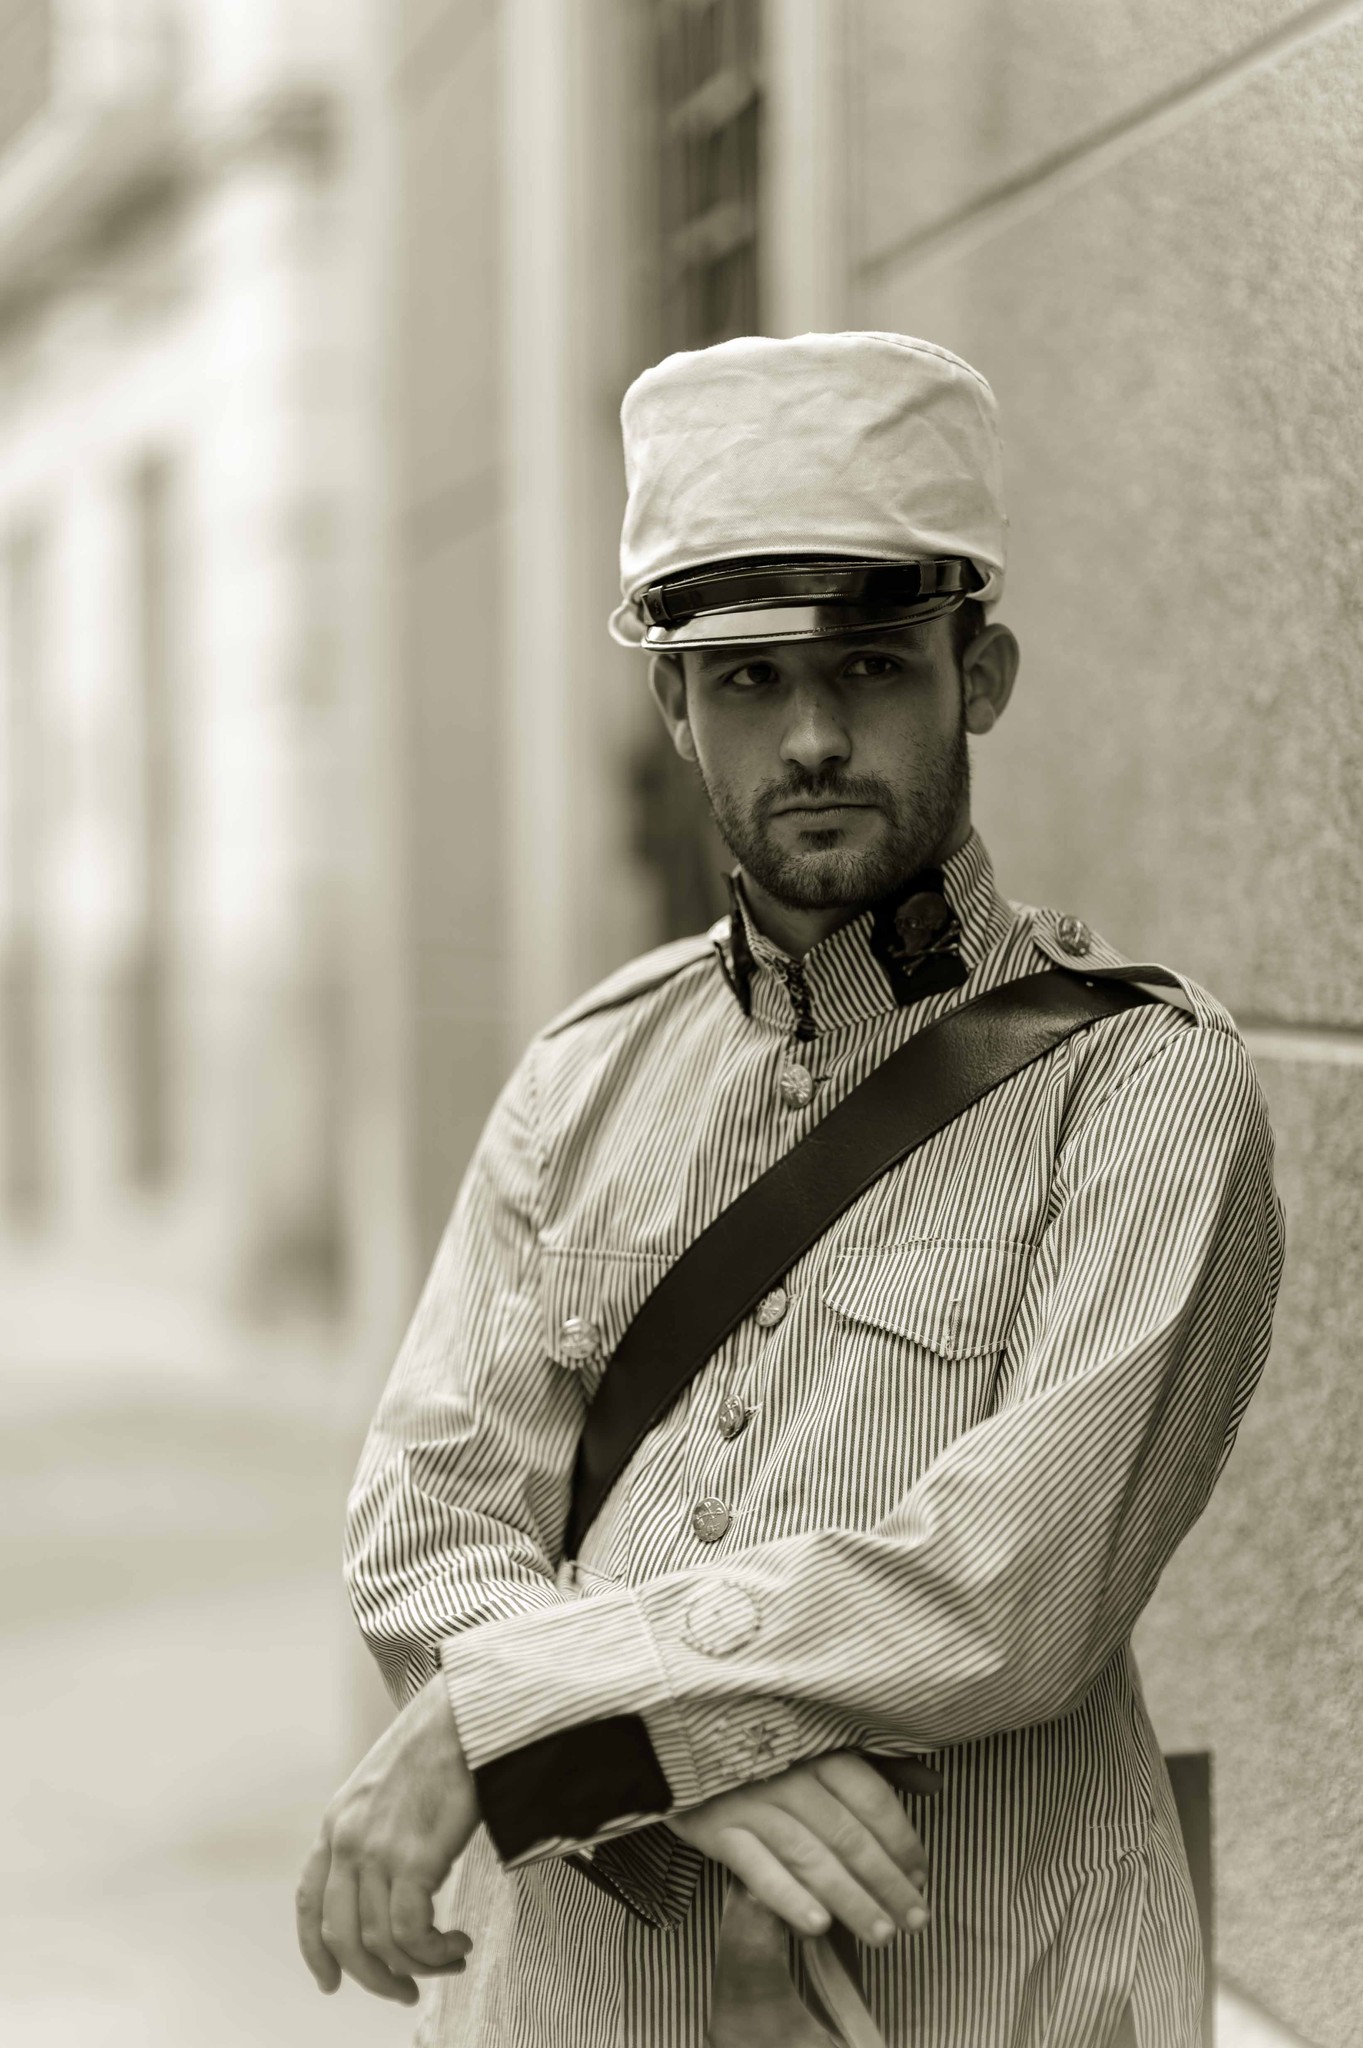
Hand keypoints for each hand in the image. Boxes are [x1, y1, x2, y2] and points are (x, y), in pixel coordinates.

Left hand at [296, 1673, 477, 2005]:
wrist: (465, 1713)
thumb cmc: (438, 1745)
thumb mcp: (387, 1787)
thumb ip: (377, 1830)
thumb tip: (394, 1885)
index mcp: (335, 1822)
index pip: (308, 1902)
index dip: (314, 1951)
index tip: (330, 1983)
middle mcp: (346, 1840)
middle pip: (342, 1937)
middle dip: (374, 1977)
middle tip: (405, 1993)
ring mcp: (377, 1849)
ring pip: (381, 1942)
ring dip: (417, 1967)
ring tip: (450, 1960)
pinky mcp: (415, 1857)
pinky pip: (413, 1933)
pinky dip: (434, 1952)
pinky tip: (459, 1943)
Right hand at [667, 1750, 937, 1946]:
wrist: (675, 1736)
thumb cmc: (764, 1745)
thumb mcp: (821, 1742)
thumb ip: (878, 1765)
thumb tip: (934, 1785)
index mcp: (817, 1748)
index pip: (871, 1798)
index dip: (902, 1840)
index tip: (922, 1876)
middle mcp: (787, 1772)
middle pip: (847, 1834)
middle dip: (886, 1882)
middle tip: (915, 1920)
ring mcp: (749, 1800)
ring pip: (809, 1856)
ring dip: (850, 1899)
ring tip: (881, 1934)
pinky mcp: (714, 1827)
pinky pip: (755, 1868)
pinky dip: (787, 1897)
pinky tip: (817, 1926)